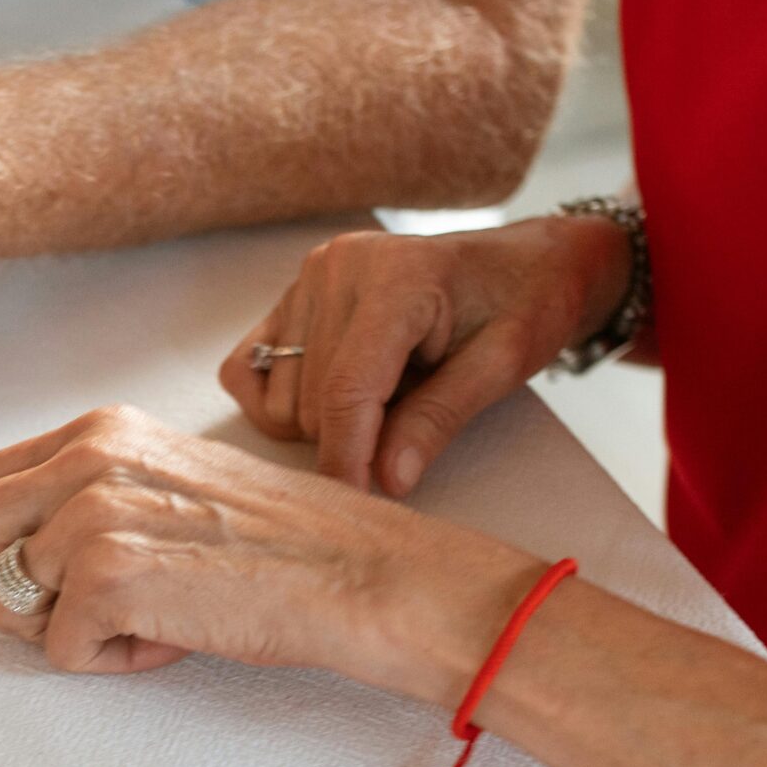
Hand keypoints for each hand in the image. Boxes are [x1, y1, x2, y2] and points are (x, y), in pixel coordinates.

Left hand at [0, 406, 542, 702]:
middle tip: (99, 612)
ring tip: (163, 613)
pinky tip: (174, 635)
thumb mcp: (167, 493)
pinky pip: (62, 651)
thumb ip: (84, 503)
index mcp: (100, 433)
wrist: (356, 574)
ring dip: (81, 632)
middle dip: (14, 594)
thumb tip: (12, 553)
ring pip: (16, 606)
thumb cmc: (279, 547)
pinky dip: (115, 662)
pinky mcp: (106, 576)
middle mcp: (85, 460)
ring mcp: (90, 515)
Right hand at [218, 217, 632, 496]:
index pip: (347, 389)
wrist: (519, 263)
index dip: (347, 457)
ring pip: (279, 398)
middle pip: (310, 402)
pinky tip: (328, 398)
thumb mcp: (500, 367)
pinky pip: (246, 371)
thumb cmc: (519, 306)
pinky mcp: (290, 296)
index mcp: (398, 278)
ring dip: (321, 423)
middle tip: (407, 424)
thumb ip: (438, 420)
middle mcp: (338, 269)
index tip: (357, 503)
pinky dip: (280, 401)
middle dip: (350, 440)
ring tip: (384, 395)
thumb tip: (388, 481)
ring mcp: (307, 279)